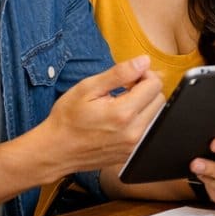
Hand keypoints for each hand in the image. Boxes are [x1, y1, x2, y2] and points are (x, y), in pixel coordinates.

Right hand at [41, 56, 164, 172]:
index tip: (129, 77)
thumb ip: (119, 74)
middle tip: (125, 88)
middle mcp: (134, 132)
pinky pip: (147, 130)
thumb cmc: (67, 118)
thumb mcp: (88, 88)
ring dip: (145, 105)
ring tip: (121, 104)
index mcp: (123, 113)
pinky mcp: (131, 154)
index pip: (154, 84)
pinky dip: (140, 120)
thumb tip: (144, 61)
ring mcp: (134, 146)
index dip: (144, 74)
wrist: (54, 151)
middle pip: (159, 100)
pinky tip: (121, 120)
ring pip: (156, 115)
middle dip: (146, 89)